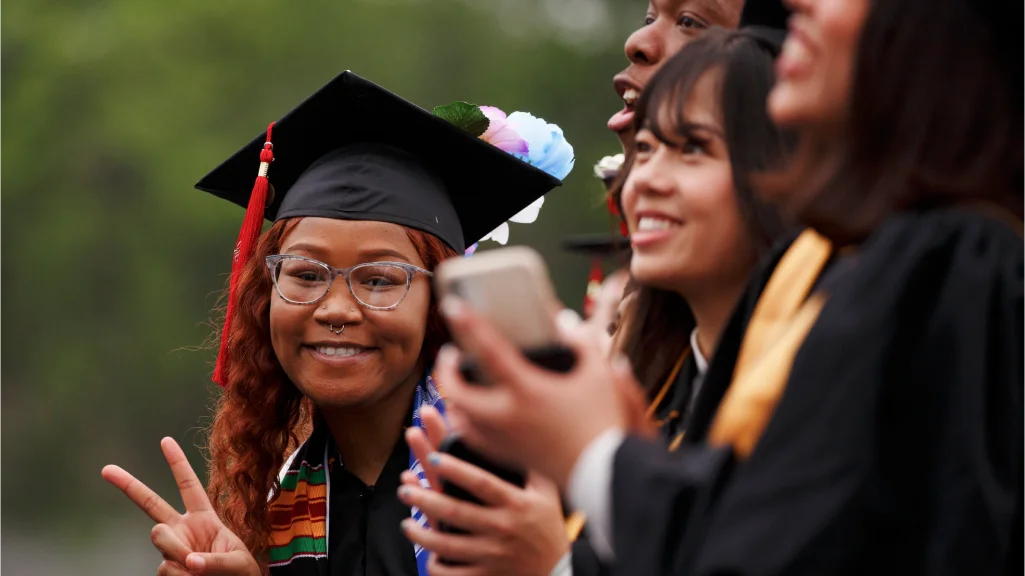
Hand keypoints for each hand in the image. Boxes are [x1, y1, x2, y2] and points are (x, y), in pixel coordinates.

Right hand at [101, 438, 260, 575]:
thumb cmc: (240, 573)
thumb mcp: (236, 562)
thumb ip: (214, 561)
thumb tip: (189, 562)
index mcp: (204, 518)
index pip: (189, 486)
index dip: (178, 464)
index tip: (165, 440)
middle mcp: (182, 529)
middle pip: (151, 504)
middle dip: (129, 485)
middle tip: (107, 469)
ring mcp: (171, 549)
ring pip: (160, 540)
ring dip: (178, 552)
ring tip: (198, 570)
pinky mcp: (166, 569)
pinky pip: (165, 569)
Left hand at [399, 413, 568, 575]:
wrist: (558, 573)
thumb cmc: (548, 527)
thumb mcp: (547, 493)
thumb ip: (529, 465)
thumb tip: (509, 434)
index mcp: (516, 504)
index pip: (482, 483)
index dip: (457, 469)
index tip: (433, 456)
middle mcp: (502, 528)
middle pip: (457, 512)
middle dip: (426, 498)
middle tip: (405, 488)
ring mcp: (493, 555)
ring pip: (448, 546)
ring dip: (422, 534)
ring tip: (406, 522)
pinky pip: (454, 573)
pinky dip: (436, 565)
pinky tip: (427, 555)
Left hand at [434, 297, 639, 490]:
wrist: (605, 473)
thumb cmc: (604, 422)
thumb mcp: (599, 374)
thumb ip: (582, 343)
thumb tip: (564, 322)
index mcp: (528, 389)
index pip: (490, 350)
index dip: (469, 325)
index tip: (454, 308)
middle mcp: (509, 415)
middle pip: (458, 391)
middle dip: (446, 370)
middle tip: (451, 355)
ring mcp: (506, 439)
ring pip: (461, 418)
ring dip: (453, 397)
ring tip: (457, 383)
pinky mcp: (510, 457)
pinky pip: (473, 439)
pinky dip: (465, 423)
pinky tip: (469, 416)